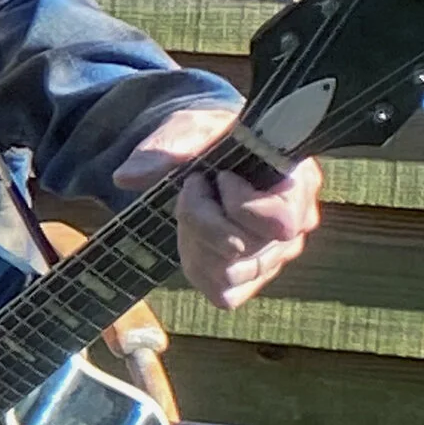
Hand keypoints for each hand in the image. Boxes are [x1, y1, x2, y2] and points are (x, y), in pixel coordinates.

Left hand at [113, 105, 320, 309]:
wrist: (206, 158)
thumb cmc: (209, 141)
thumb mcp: (190, 130)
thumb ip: (167, 149)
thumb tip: (124, 177)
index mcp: (299, 184)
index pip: (278, 221)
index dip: (238, 204)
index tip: (216, 176)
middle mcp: (298, 226)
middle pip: (243, 249)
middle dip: (202, 220)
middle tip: (194, 189)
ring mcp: (278, 256)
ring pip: (230, 274)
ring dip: (196, 243)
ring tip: (195, 213)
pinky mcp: (255, 278)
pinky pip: (225, 294)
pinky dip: (200, 269)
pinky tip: (196, 240)